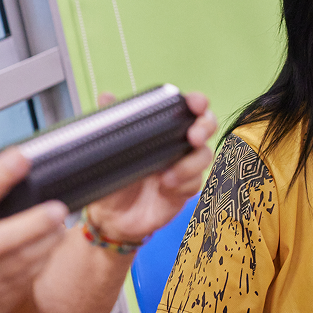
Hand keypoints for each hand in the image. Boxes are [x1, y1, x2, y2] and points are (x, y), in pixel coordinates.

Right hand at [0, 137, 67, 312]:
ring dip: (46, 240)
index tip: (19, 157)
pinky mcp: (3, 295)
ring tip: (60, 221)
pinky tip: (53, 242)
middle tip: (57, 208)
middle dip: (32, 224)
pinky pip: (30, 274)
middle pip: (1, 239)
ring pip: (23, 259)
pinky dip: (44, 257)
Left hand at [84, 91, 216, 242]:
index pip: (187, 110)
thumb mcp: (109, 150)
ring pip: (204, 156)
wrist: (110, 216)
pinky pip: (196, 183)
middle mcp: (178, 145)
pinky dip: (183, 184)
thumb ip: (112, 121)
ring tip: (169, 175)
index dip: (197, 103)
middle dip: (204, 128)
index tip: (195, 104)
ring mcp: (184, 168)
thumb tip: (106, 96)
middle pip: (206, 128)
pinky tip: (166, 188)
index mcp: (163, 130)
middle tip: (193, 137)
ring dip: (190, 164)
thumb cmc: (113, 179)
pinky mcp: (185, 190)